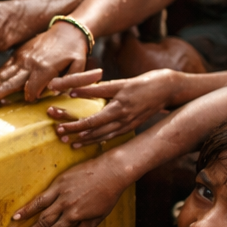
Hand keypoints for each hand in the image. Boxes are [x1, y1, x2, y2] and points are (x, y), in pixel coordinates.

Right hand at [0, 21, 91, 107]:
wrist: (67, 29)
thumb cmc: (75, 50)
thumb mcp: (78, 65)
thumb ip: (68, 82)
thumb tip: (55, 94)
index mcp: (44, 68)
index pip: (31, 90)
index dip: (30, 98)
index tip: (30, 102)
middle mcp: (29, 63)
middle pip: (9, 82)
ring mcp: (21, 58)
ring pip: (2, 75)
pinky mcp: (17, 54)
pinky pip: (3, 68)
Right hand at [8, 155, 130, 226]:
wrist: (111, 171)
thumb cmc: (108, 195)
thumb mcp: (99, 216)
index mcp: (75, 216)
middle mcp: (65, 205)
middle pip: (43, 222)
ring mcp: (61, 192)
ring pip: (39, 207)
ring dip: (25, 217)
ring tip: (12, 226)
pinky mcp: (60, 181)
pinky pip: (43, 194)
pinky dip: (31, 203)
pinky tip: (22, 208)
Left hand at [51, 70, 177, 147]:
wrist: (167, 90)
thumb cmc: (143, 83)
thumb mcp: (120, 83)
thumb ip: (96, 88)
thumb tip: (73, 91)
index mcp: (118, 108)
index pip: (91, 120)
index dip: (74, 125)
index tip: (60, 126)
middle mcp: (122, 120)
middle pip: (94, 130)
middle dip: (76, 133)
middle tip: (59, 136)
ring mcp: (127, 125)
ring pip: (103, 136)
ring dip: (86, 140)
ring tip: (70, 144)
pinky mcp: (131, 127)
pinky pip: (112, 136)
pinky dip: (100, 140)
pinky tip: (90, 141)